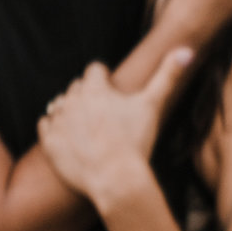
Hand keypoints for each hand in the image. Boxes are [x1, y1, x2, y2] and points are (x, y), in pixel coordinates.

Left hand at [38, 50, 191, 212]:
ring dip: (69, 109)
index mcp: (95, 87)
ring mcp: (58, 121)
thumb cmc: (136, 141)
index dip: (105, 78)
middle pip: (76, 87)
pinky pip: (44, 124)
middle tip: (103, 112)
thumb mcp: (153, 105)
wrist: (116, 181)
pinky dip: (53, 127)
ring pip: (58, 104)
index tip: (113, 91)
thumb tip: (187, 49)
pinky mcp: (48, 141)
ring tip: (85, 125)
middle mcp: (72, 99)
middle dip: (87, 94)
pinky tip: (68, 136)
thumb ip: (168, 75)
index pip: (94, 69)